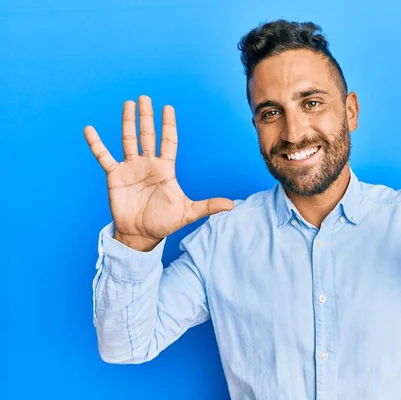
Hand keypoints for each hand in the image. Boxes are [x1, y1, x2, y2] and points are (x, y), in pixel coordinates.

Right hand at [84, 95, 233, 250]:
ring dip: (127, 122)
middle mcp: (148, 164)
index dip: (168, 125)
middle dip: (147, 117)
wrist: (141, 235)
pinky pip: (104, 157)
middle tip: (145, 98)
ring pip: (128, 140)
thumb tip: (232, 205)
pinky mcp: (115, 176)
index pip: (168, 142)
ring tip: (128, 104)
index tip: (168, 108)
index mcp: (165, 169)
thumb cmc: (164, 222)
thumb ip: (208, 206)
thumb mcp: (188, 213)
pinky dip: (96, 144)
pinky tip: (90, 130)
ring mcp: (131, 168)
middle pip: (147, 136)